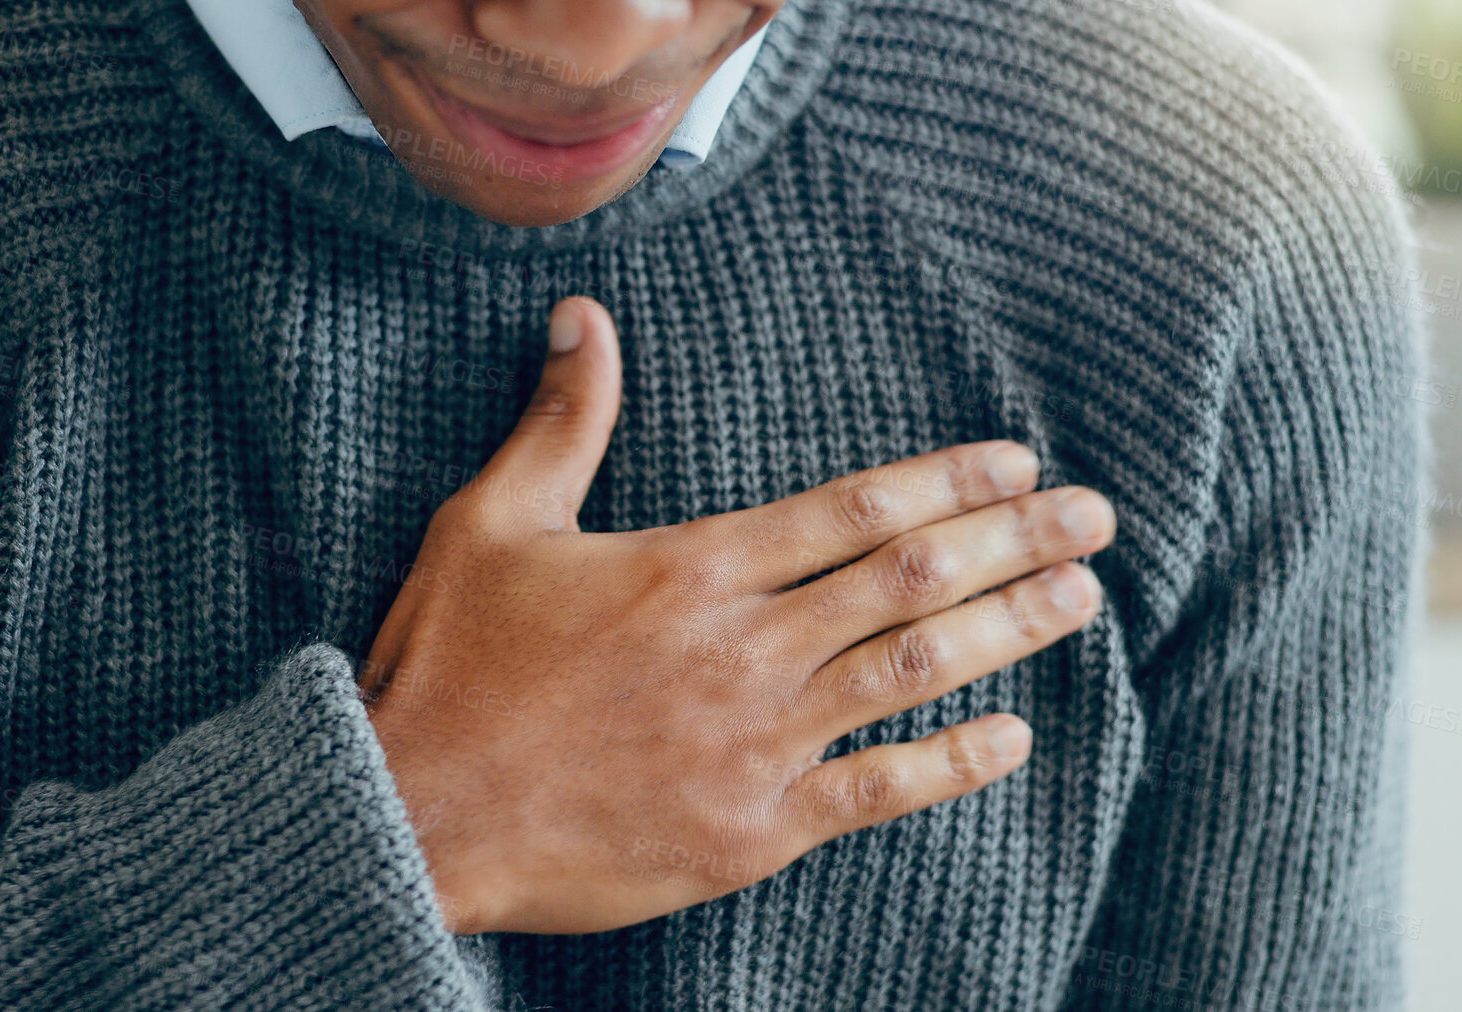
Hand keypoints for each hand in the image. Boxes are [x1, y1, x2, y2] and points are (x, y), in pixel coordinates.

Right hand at [361, 296, 1114, 935]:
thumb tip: (584, 318)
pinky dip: (952, 762)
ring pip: (910, 673)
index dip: (946, 480)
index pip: (849, 509)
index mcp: (687, 570)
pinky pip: (878, 793)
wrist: (420, 816)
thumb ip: (561, 425)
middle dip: (1013, 542)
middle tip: (1096, 517)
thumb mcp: (490, 525)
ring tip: (1080, 598)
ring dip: (1008, 630)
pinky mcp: (751, 831)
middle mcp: (740, 649)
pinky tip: (1014, 737)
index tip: (1018, 463)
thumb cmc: (449, 668)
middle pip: (906, 580)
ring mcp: (754, 745)